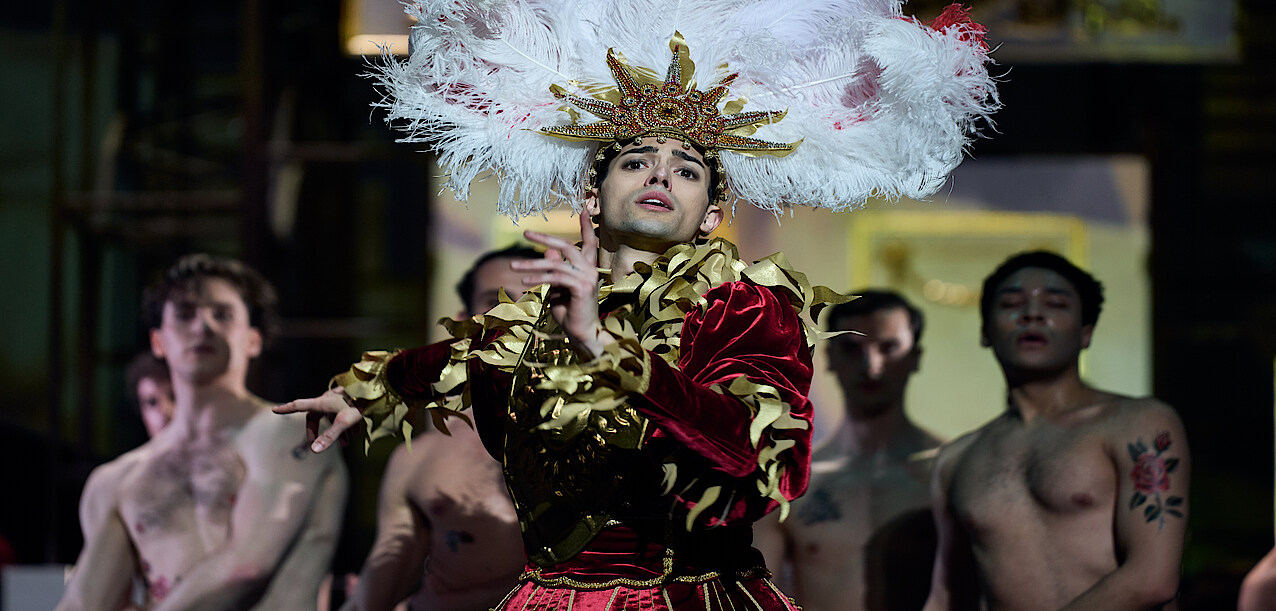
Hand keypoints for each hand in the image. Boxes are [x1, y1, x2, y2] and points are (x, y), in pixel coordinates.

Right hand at [273, 388, 361, 452]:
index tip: (274, 410)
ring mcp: (338, 399)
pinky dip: (346, 425)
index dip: (286, 409)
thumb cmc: (359, 405)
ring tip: (345, 444)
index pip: (299, 405)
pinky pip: (342, 413)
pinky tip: (355, 434)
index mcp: (322, 402)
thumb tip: (313, 451)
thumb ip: (329, 437)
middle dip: (316, 430)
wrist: (377, 390)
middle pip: (315, 415)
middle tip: (316, 442)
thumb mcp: (343, 422)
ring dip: (336, 430)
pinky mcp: (349, 400)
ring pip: (331, 416)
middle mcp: (328, 399)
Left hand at [513, 212, 614, 357]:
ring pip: (555, 264)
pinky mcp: (582, 288)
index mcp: (587, 268)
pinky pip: (555, 278)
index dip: (585, 226)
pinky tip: (524, 282)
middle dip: (545, 238)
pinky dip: (538, 278)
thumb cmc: (570, 312)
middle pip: (567, 246)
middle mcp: (590, 270)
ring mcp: (587, 278)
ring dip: (531, 264)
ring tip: (513, 266)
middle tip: (525, 233)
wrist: (582, 335)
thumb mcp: (559, 288)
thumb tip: (547, 253)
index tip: (582, 208)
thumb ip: (555, 270)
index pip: (590, 242)